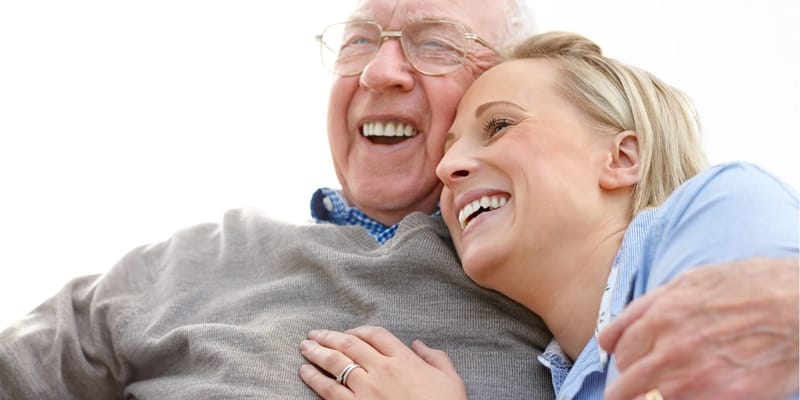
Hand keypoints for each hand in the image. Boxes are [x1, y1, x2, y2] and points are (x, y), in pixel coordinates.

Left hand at [299, 326, 466, 399]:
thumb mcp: (450, 378)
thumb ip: (435, 357)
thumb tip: (419, 344)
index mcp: (404, 359)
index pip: (375, 335)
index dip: (358, 330)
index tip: (348, 332)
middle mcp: (382, 369)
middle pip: (350, 344)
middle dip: (329, 337)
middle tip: (314, 334)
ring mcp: (367, 389)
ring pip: (336, 363)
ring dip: (317, 352)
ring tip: (305, 347)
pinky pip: (329, 390)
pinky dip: (315, 378)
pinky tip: (305, 371)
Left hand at [599, 257, 798, 399]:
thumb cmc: (748, 286)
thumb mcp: (687, 282)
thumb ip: (643, 311)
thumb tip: (607, 340)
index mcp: (660, 315)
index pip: (618, 351)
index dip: (624, 359)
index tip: (629, 364)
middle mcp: (672, 347)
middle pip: (626, 385)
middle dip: (630, 387)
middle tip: (643, 386)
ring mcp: (697, 376)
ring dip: (657, 396)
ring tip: (680, 384)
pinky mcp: (726, 397)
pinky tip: (699, 391)